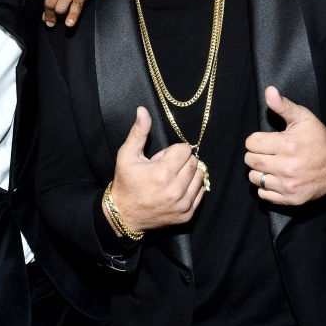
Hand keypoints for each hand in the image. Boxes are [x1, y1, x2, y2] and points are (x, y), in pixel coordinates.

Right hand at [107, 107, 205, 234]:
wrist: (124, 214)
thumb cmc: (126, 183)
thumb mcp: (127, 155)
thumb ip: (139, 132)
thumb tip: (143, 110)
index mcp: (162, 172)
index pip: (185, 149)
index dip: (173, 151)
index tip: (162, 159)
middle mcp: (175, 189)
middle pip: (194, 162)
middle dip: (182, 161)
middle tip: (166, 168)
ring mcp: (182, 203)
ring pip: (200, 176)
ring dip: (189, 174)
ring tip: (173, 178)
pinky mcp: (186, 214)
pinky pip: (201, 192)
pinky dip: (192, 188)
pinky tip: (177, 189)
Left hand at [244, 86, 325, 204]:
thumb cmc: (318, 138)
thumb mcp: (303, 117)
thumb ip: (283, 105)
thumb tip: (269, 91)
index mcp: (287, 145)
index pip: (251, 143)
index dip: (257, 140)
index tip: (267, 140)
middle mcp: (287, 166)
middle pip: (250, 161)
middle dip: (256, 154)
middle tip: (268, 152)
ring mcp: (289, 185)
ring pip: (255, 178)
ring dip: (259, 171)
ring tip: (271, 165)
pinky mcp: (292, 199)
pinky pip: (264, 194)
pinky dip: (266, 187)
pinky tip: (276, 177)